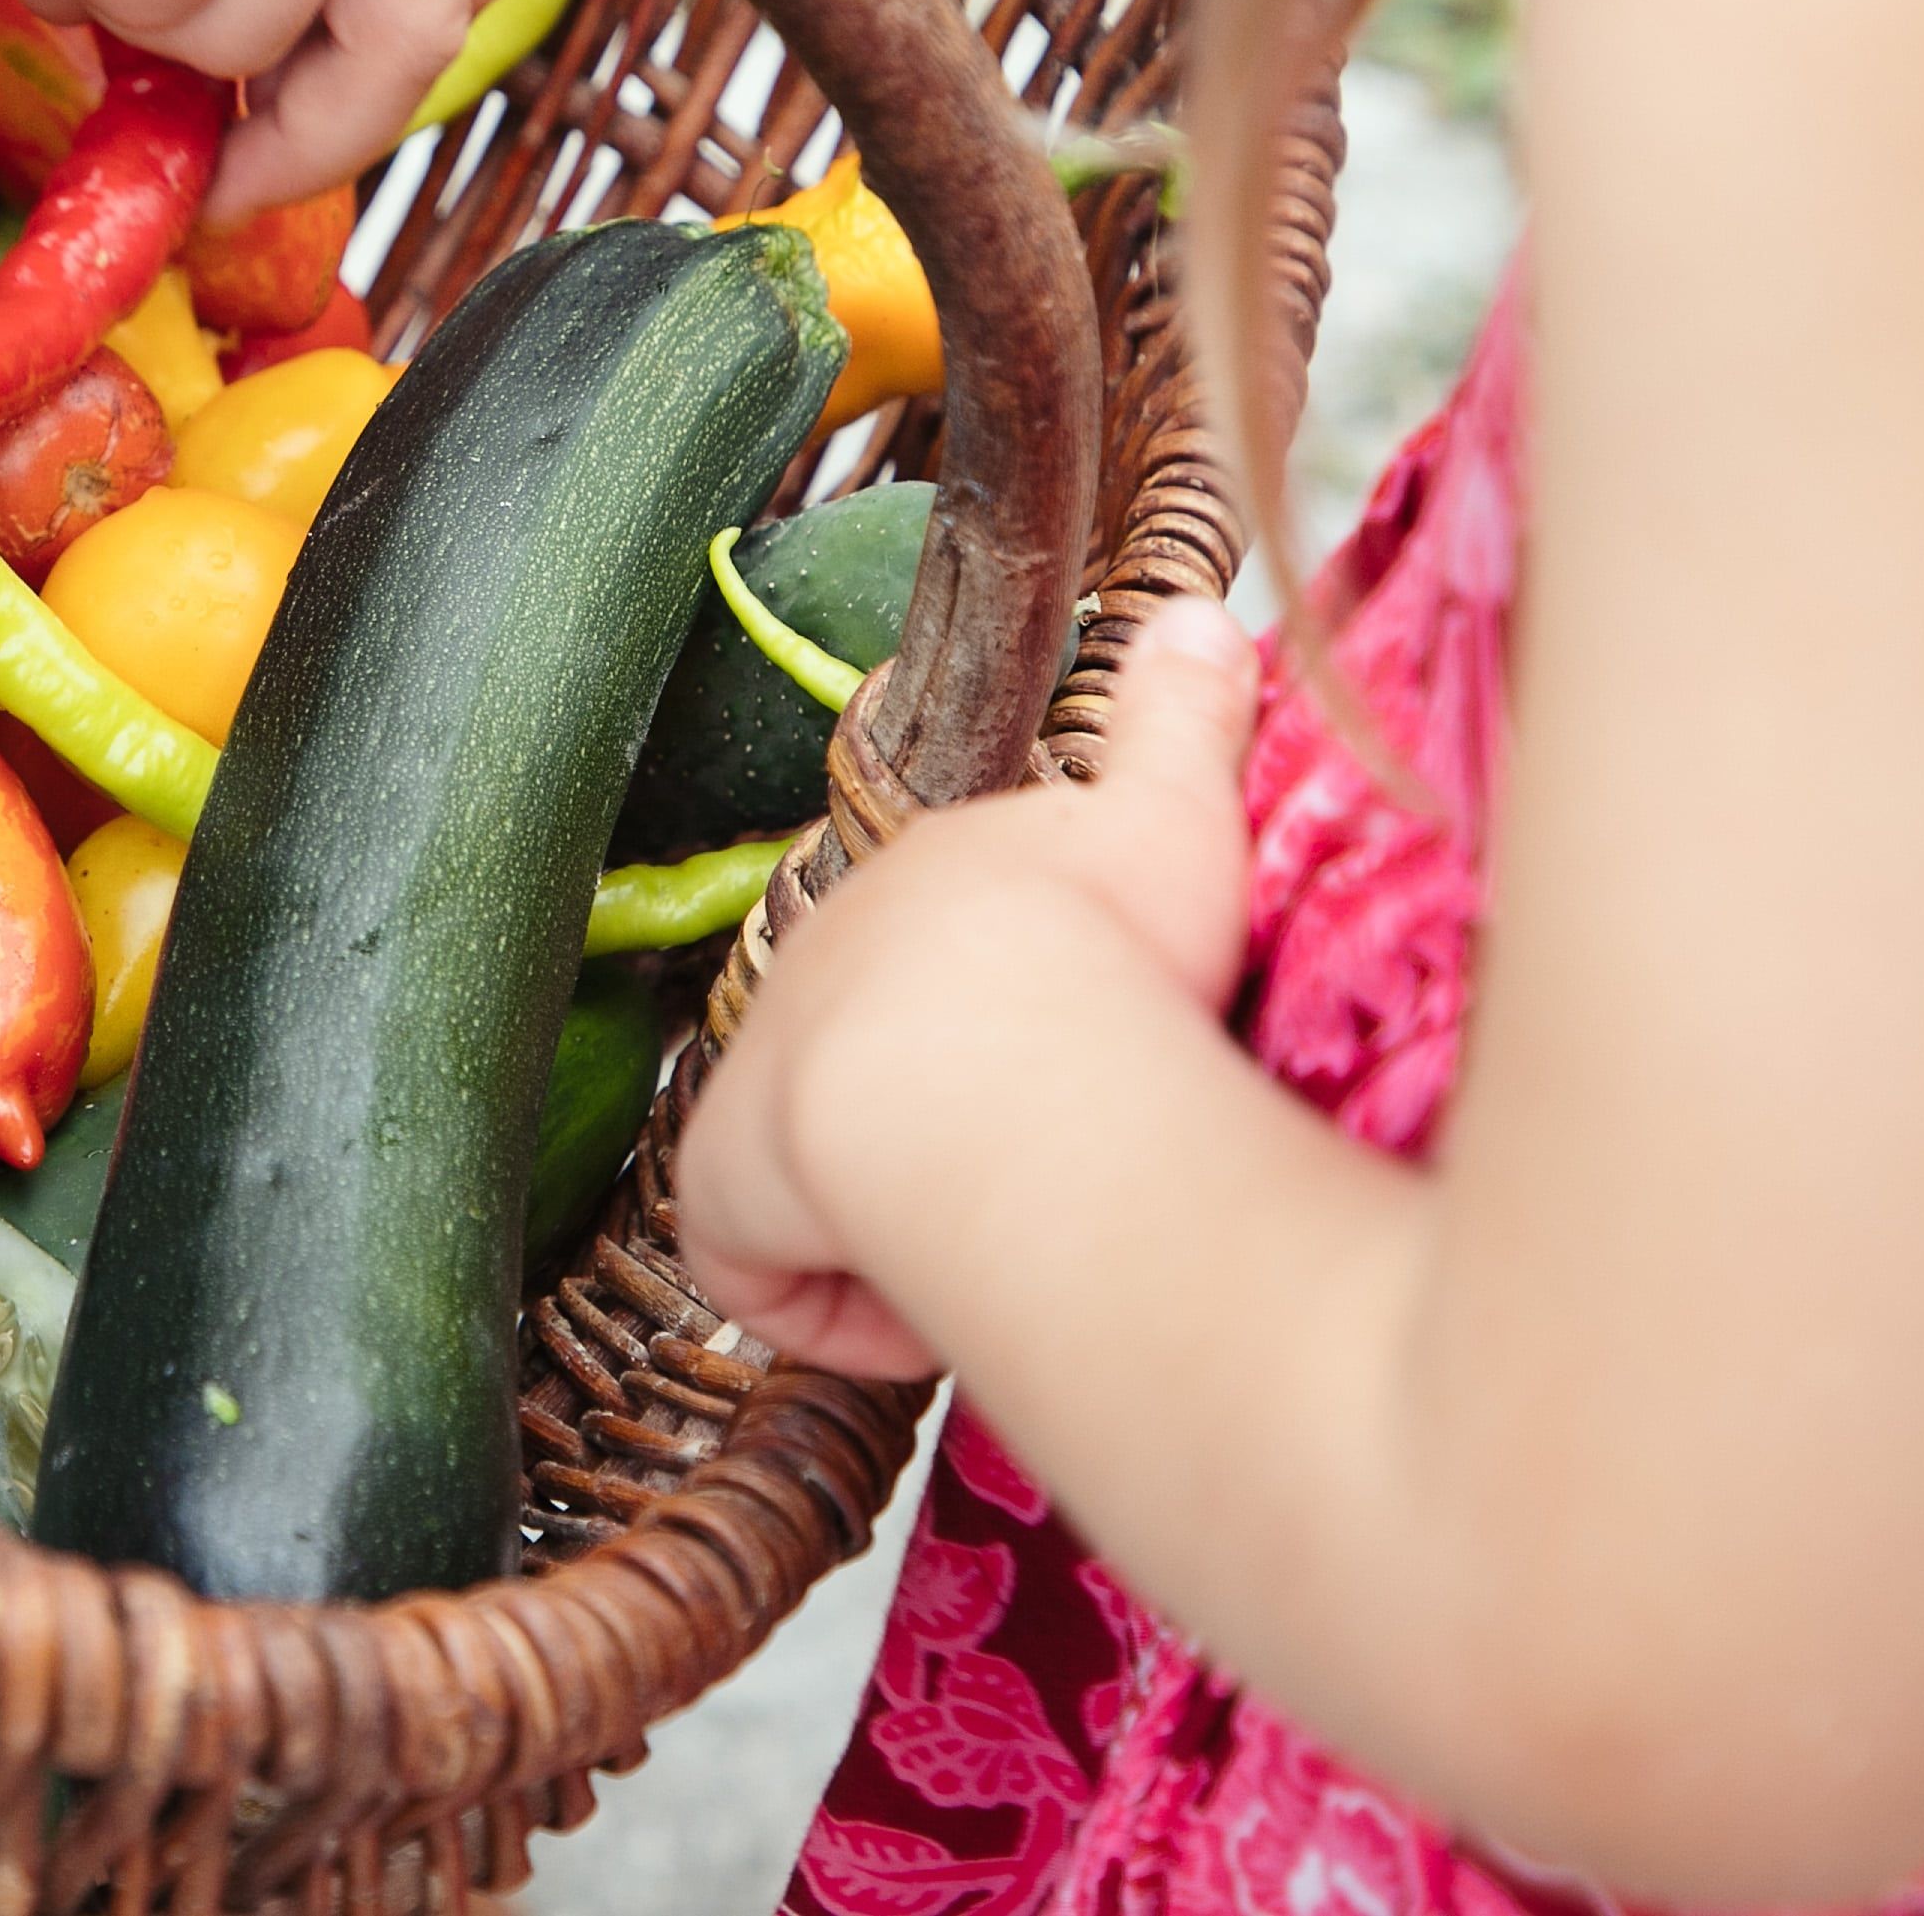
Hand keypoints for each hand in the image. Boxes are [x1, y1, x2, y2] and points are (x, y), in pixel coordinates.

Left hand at [675, 597, 1262, 1376]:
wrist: (997, 1044)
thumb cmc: (1108, 948)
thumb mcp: (1178, 818)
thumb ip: (1189, 720)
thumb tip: (1202, 616)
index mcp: (924, 887)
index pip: (948, 966)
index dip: (1015, 1041)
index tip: (1084, 1089)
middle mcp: (823, 962)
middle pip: (884, 1067)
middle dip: (956, 1134)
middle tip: (1053, 1184)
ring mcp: (762, 1064)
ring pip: (825, 1169)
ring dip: (901, 1219)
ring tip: (995, 1245)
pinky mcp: (721, 1176)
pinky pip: (763, 1268)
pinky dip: (842, 1306)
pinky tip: (927, 1305)